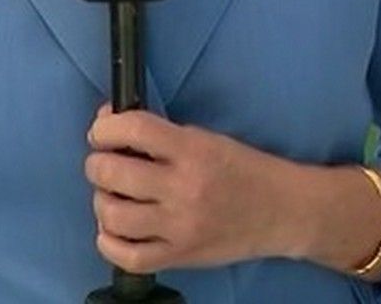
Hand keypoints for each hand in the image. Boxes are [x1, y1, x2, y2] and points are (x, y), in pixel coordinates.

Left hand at [85, 104, 297, 272]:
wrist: (283, 211)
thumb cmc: (243, 169)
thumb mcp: (206, 139)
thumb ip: (160, 134)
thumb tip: (110, 123)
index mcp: (193, 151)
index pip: (133, 129)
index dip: (105, 128)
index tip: (102, 132)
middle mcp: (184, 189)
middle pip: (112, 173)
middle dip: (97, 164)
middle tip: (105, 164)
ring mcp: (180, 228)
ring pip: (113, 215)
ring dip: (102, 201)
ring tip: (113, 196)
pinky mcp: (180, 257)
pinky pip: (128, 256)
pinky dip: (109, 242)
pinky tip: (115, 229)